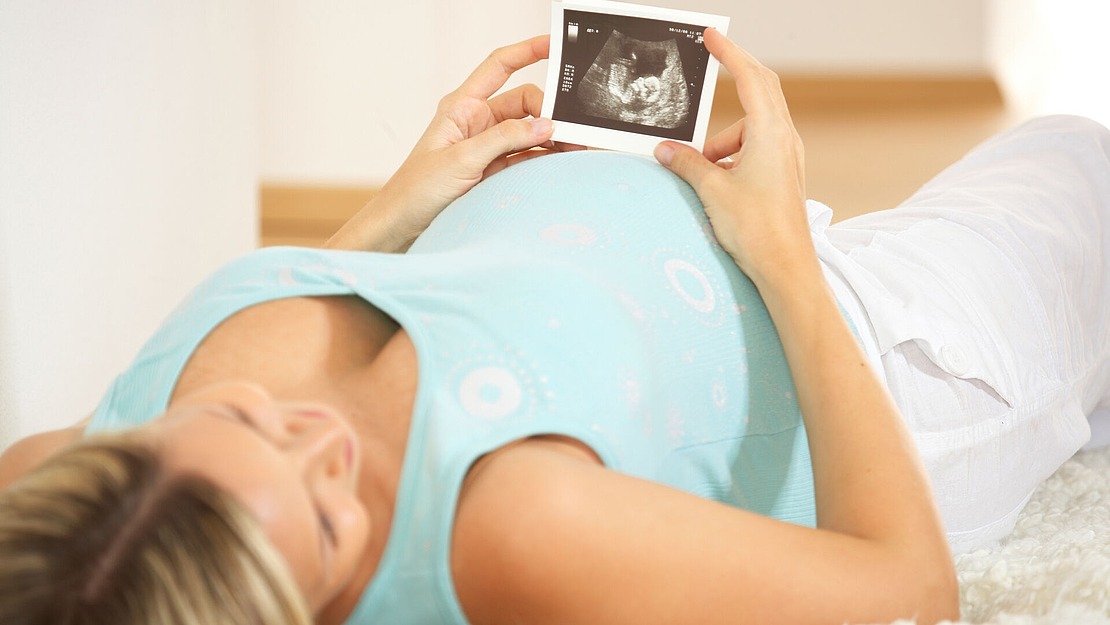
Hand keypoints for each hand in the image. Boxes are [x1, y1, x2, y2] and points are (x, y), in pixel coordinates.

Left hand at [328, 35, 573, 251]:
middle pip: (524, 102)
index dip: (527, 51)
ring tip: (574, 149)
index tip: (554, 45)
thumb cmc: (416, 190)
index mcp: (462, 106)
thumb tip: (545, 124)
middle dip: (548, 111)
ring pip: (529, 132)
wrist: (403, 226)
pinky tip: (560, 163)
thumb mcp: (462, 159)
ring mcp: (488, 147)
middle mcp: (476, 121)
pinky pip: (527, 156)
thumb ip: (505, 138)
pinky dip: (544, 158)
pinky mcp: (494, 170)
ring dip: (551, 138)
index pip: (499, 66)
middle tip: (570, 129)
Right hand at [653, 28, 816, 289]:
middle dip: (734, 76)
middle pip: (760, 91)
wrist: (785, 267)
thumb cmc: (756, 228)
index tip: (712, 35)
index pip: (750, 78)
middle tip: (712, 61)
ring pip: (751, 127)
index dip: (729, 53)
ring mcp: (786, 157)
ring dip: (723, 138)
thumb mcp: (712, 189)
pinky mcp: (782, 175)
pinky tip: (717, 181)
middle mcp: (784, 138)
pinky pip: (755, 148)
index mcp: (769, 133)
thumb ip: (687, 163)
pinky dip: (733, 154)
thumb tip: (666, 150)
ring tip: (701, 168)